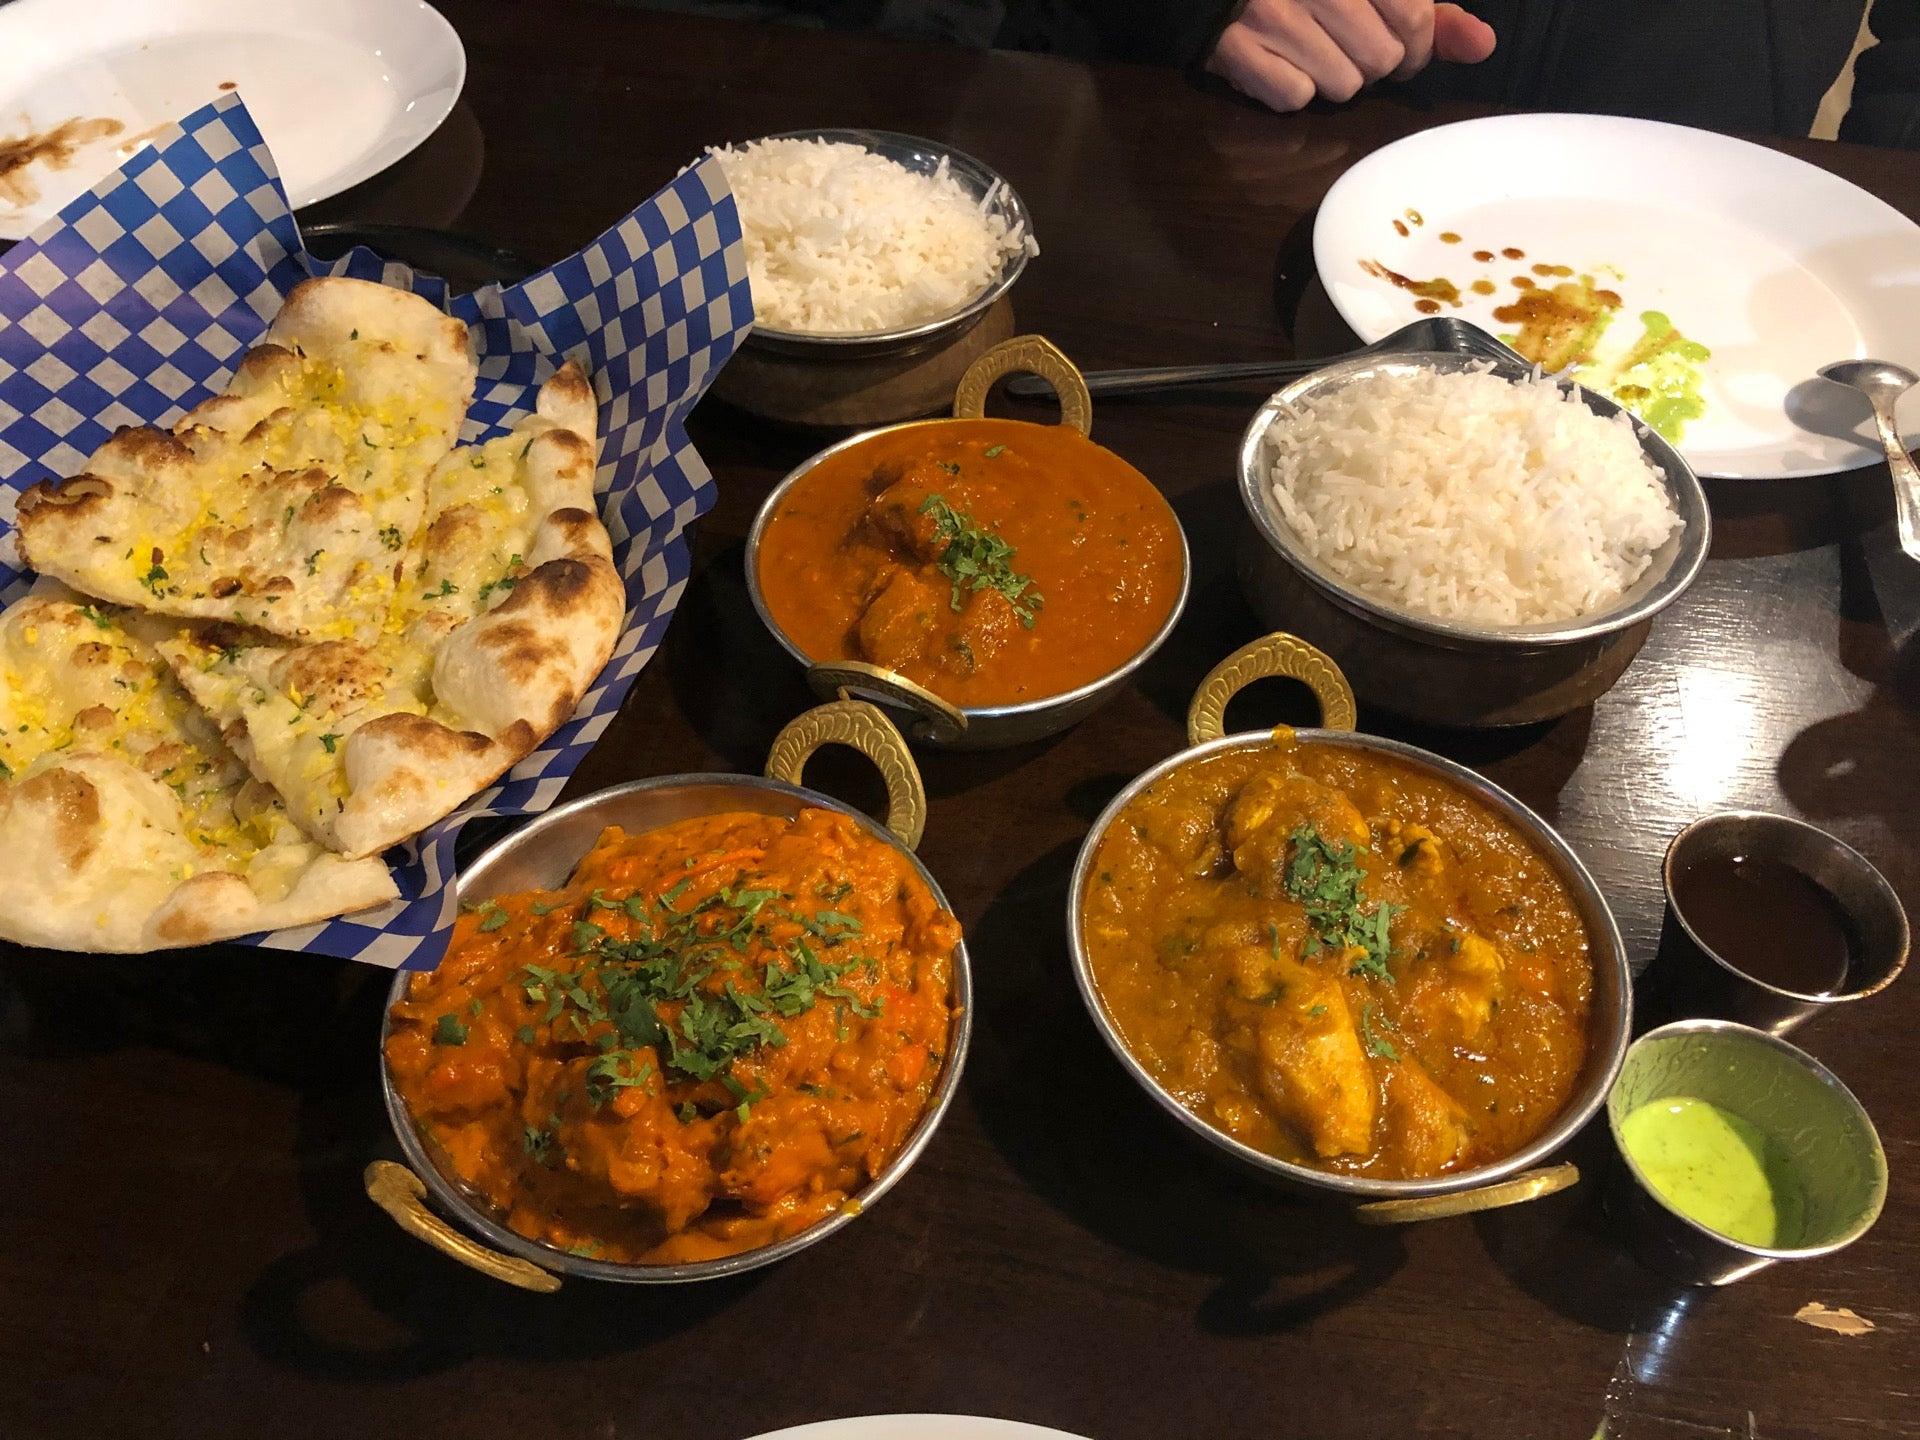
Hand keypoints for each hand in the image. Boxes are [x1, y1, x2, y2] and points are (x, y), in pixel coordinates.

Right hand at [1206, 0, 1496, 112]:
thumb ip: (1431, 14)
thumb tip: (1482, 46)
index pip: (1413, 18)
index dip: (1415, 46)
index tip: (1400, 47)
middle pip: (1380, 60)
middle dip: (1372, 64)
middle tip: (1350, 49)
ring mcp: (1270, 14)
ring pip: (1341, 85)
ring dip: (1333, 78)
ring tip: (1314, 53)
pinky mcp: (1234, 49)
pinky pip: (1294, 98)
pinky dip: (1291, 89)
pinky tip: (1281, 62)